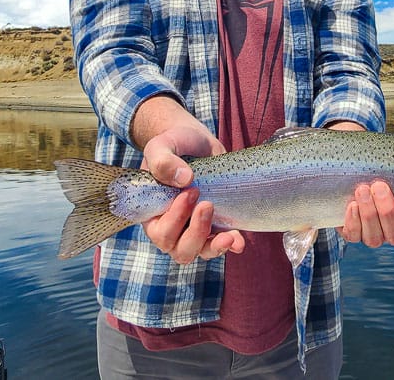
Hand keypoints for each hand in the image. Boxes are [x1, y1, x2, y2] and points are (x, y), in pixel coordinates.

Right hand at [138, 124, 244, 262]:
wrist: (195, 141)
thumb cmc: (173, 145)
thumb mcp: (162, 146)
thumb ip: (163, 160)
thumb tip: (184, 179)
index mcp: (154, 213)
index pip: (160, 233)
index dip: (175, 219)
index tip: (190, 192)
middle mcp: (172, 227)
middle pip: (181, 250)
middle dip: (196, 232)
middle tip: (207, 204)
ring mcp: (194, 228)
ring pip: (201, 251)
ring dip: (214, 246)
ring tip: (228, 235)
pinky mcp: (215, 224)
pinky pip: (221, 243)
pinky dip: (231, 244)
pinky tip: (239, 241)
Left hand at [339, 127, 393, 246]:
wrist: (353, 163)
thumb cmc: (383, 163)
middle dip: (386, 212)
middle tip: (379, 186)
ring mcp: (373, 232)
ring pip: (374, 237)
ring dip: (369, 214)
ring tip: (363, 189)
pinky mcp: (353, 231)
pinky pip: (353, 235)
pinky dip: (353, 221)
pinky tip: (352, 204)